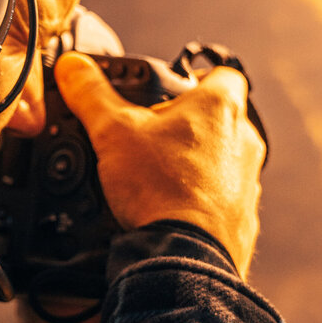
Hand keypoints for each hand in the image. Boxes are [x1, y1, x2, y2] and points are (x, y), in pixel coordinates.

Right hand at [53, 52, 264, 277]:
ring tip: (158, 175)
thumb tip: (73, 68)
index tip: (176, 87)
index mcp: (220, 107)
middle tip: (154, 135)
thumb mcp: (113, 131)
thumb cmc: (160, 187)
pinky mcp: (242, 216)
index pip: (223, 73)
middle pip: (220, 119)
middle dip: (188, 125)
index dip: (197, 77)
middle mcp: (243, 140)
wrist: (186, 253)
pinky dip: (201, 199)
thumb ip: (92, 94)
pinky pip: (223, 198)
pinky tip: (171, 207)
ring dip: (197, 163)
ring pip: (224, 160)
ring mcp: (247, 180)